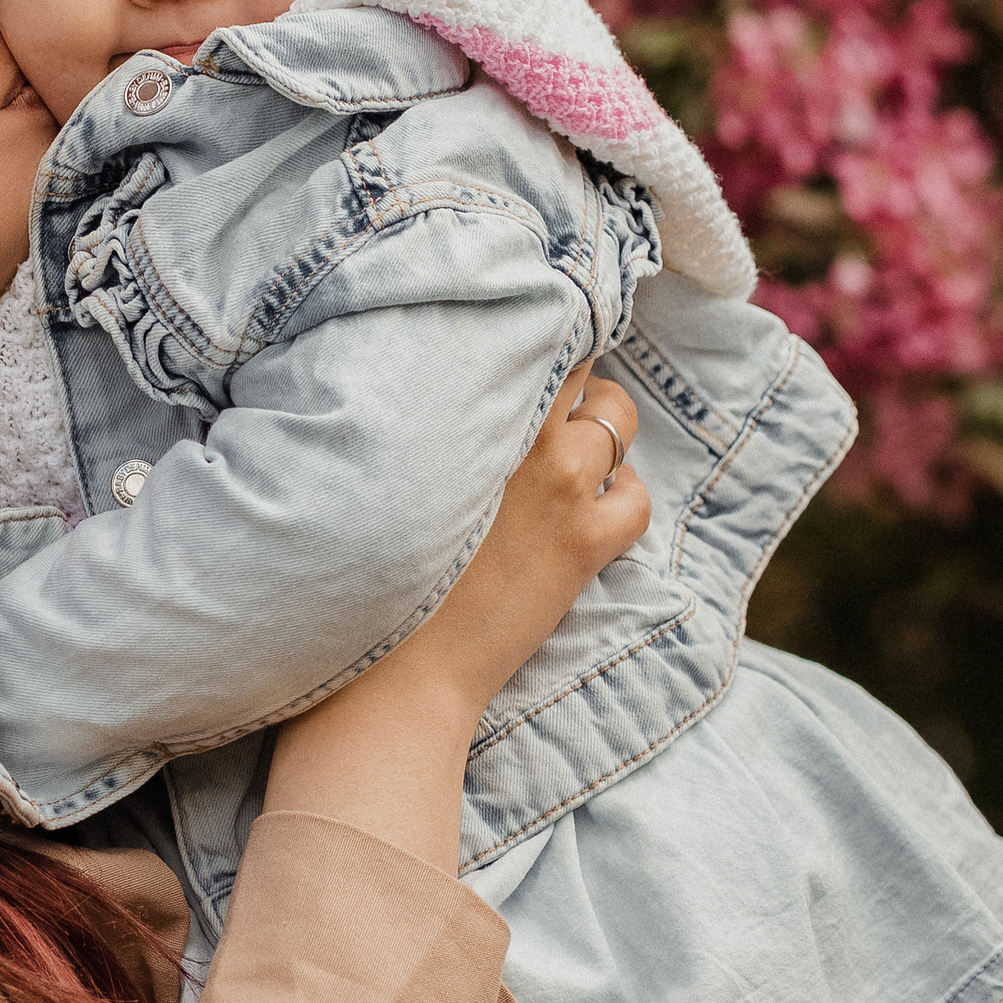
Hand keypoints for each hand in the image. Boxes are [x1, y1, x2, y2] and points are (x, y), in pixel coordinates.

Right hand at [262, 378, 646, 864]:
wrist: (396, 668)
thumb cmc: (365, 566)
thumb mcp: (385, 464)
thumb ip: (426, 416)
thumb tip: (447, 380)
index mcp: (462, 405)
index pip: (523, 333)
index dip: (531, 337)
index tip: (526, 346)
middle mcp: (518, 432)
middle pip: (579, 365)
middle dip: (570, 380)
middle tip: (547, 407)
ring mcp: (561, 486)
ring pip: (617, 420)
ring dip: (604, 432)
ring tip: (572, 459)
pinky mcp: (587, 543)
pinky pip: (637, 497)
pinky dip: (624, 499)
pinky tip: (590, 513)